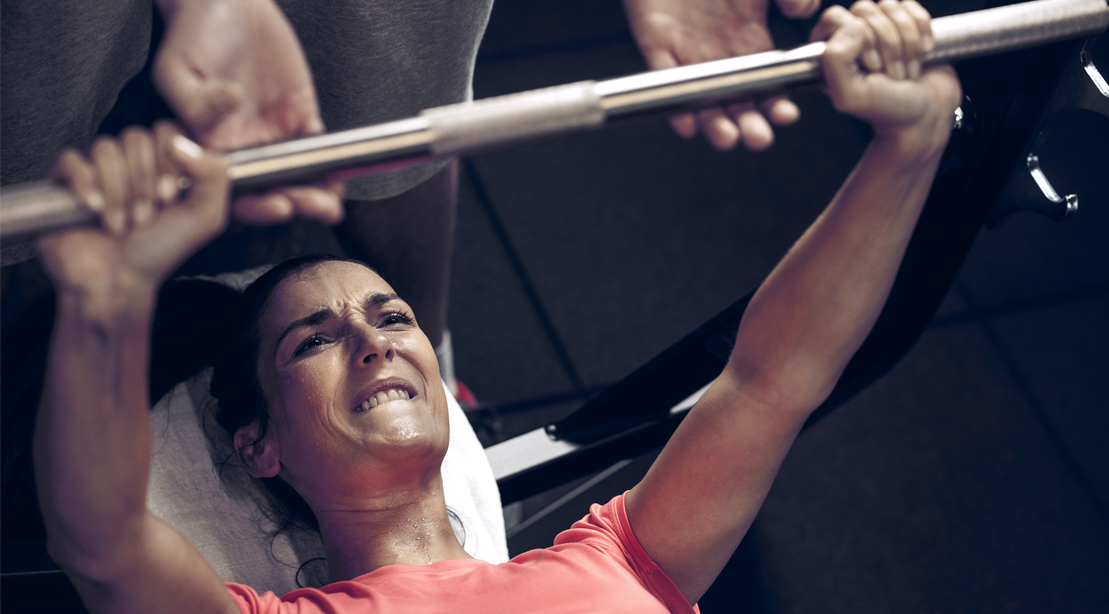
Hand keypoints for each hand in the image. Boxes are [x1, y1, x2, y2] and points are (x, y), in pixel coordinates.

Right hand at [38, 123, 228, 303]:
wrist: (118, 280)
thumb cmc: (161, 249)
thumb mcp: (205, 216)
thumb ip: (214, 175)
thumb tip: (180, 141)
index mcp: (165, 163)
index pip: (167, 131)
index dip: (169, 161)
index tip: (170, 198)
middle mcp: (131, 161)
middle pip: (136, 138)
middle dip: (144, 183)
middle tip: (145, 217)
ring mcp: (98, 169)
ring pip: (105, 148)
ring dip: (119, 192)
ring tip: (122, 224)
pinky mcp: (65, 181)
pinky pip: (71, 160)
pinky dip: (86, 184)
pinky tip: (94, 209)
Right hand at [154, 0, 343, 223]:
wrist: (224, 4)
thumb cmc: (191, 36)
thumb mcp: (177, 68)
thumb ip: (193, 100)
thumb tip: (228, 105)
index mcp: (208, 146)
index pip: (230, 191)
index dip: (254, 204)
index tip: (275, 203)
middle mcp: (242, 147)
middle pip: (269, 190)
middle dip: (293, 204)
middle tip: (313, 207)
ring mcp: (272, 135)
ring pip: (297, 177)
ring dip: (316, 195)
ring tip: (331, 204)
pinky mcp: (299, 116)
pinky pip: (316, 150)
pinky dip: (330, 168)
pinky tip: (339, 181)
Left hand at [623, 0, 819, 150]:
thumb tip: (805, 14)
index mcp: (749, 39)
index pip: (767, 83)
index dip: (776, 102)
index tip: (786, 114)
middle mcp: (720, 53)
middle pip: (737, 100)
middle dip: (749, 124)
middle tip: (759, 139)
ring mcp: (688, 52)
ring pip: (702, 99)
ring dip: (714, 124)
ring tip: (727, 138)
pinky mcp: (657, 44)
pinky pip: (665, 78)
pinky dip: (674, 103)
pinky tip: (686, 123)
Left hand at [814, 1, 961, 150]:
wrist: (925, 115)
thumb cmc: (887, 109)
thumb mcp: (850, 95)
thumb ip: (835, 61)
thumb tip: (852, 25)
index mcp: (830, 52)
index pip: (836, 17)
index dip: (859, 38)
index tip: (873, 66)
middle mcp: (852, 37)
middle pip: (864, 9)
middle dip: (886, 43)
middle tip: (892, 73)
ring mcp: (879, 28)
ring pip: (890, 6)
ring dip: (906, 40)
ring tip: (905, 69)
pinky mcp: (906, 23)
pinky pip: (912, 6)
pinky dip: (922, 30)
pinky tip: (921, 54)